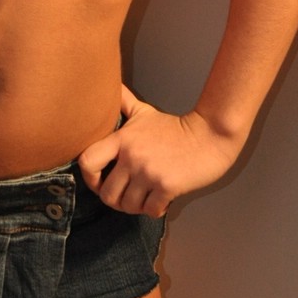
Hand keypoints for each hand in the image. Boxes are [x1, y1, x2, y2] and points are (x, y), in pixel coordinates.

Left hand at [77, 85, 241, 217]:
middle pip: (107, 194)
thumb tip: (110, 87)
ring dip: (136, 207)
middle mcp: (131, 156)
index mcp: (122, 139)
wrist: (210, 135)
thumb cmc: (175, 127)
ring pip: (128, 206)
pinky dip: (154, 210)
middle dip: (116, 201)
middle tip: (127, 197)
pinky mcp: (167, 186)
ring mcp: (149, 172)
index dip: (89, 177)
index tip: (100, 181)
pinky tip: (160, 201)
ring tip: (145, 199)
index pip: (87, 161)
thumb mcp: (144, 112)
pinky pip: (150, 210)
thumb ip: (124, 103)